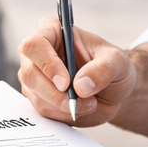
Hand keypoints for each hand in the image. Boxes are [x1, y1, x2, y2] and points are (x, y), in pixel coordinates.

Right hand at [17, 16, 138, 125]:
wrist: (113, 88)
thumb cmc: (112, 66)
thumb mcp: (118, 62)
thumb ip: (104, 69)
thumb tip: (81, 84)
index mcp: (53, 31)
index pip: (35, 44)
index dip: (47, 64)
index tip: (65, 83)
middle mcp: (38, 53)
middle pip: (30, 74)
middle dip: (55, 94)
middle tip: (78, 101)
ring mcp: (35, 77)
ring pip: (36, 96)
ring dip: (63, 106)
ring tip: (89, 103)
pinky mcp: (38, 97)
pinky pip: (43, 111)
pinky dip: (63, 115)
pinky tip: (80, 108)